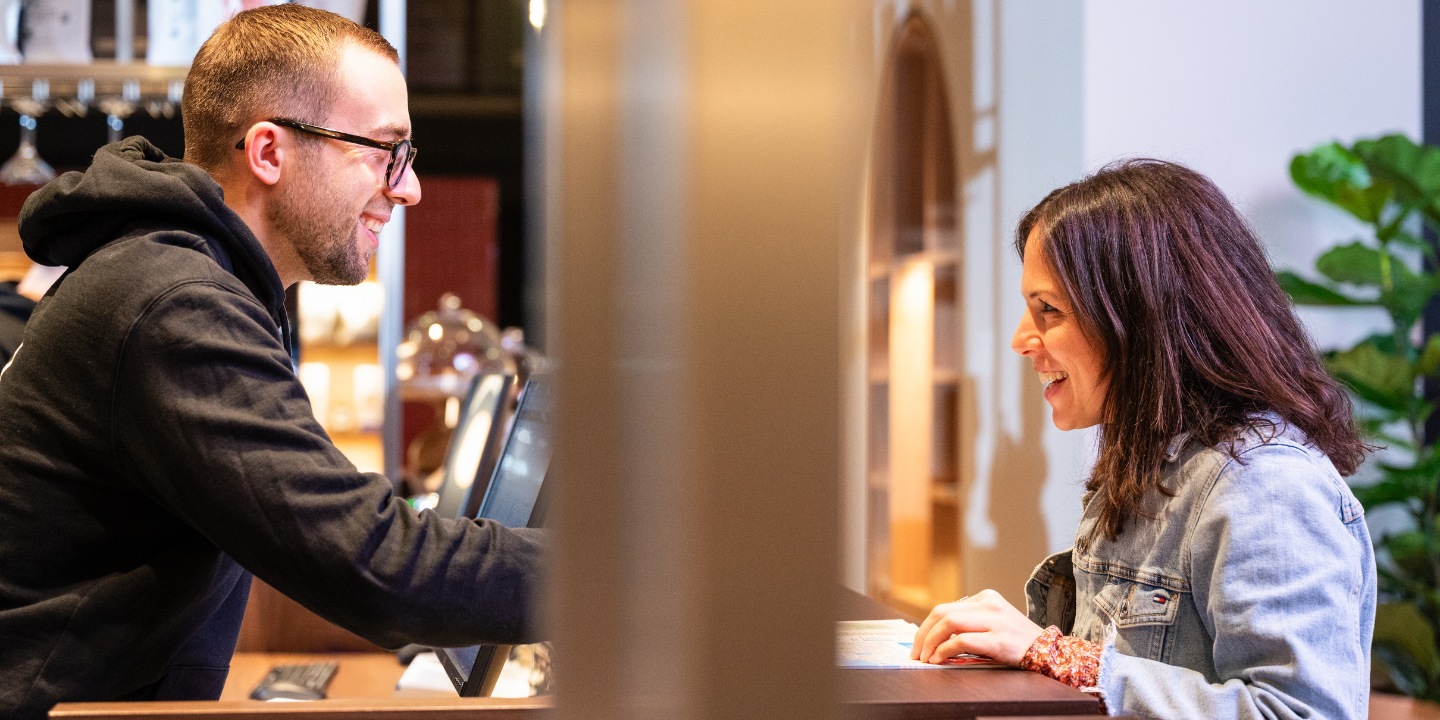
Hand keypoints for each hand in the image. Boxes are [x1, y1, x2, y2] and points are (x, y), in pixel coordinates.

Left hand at [909, 589, 1044, 665]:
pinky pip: (962, 641)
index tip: (918, 643)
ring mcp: (995, 620)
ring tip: (925, 658)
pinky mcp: (999, 639)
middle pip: (942, 613)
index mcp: (986, 597)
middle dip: (923, 634)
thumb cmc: (1016, 640)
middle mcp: (989, 604)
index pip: (945, 608)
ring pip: (949, 623)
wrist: (1048, 651)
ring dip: (930, 642)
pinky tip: (939, 659)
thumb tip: (934, 636)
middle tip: (916, 653)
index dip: (926, 627)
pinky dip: (944, 650)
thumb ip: (969, 623)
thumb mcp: (993, 622)